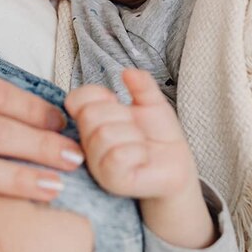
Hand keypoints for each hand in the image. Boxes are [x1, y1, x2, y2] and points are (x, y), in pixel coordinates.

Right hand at [63, 68, 197, 200]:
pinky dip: (138, 152)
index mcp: (92, 122)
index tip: (117, 104)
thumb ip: (142, 85)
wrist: (175, 167)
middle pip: (90, 114)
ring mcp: (97, 164)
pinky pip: (118, 155)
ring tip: (140, 145)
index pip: (76, 98)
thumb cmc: (159, 138)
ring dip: (133, 136)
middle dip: (123, 117)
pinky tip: (142, 159)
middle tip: (134, 129)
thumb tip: (128, 71)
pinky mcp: (111, 180)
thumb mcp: (153, 104)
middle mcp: (87, 143)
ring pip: (105, 134)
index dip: (99, 95)